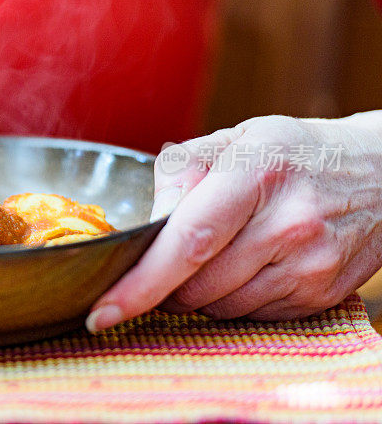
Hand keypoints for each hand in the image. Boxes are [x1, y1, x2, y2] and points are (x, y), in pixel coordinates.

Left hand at [86, 114, 381, 330]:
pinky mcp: (321, 295)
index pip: (189, 240)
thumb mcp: (233, 139)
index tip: (102, 310)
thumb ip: (179, 173)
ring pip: (220, 308)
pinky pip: (251, 316)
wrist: (379, 172)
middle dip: (166, 284)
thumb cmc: (290, 153)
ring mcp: (310, 265)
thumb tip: (147, 226)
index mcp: (256, 173)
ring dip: (201, 292)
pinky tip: (252, 263)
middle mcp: (289, 223)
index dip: (141, 283)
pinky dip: (234, 298)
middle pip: (197, 286)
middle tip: (174, 256)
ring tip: (224, 250)